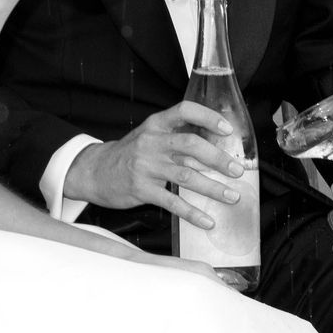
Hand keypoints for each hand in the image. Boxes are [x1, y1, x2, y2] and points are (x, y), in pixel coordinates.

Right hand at [67, 107, 245, 231]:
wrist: (95, 171)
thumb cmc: (130, 154)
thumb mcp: (150, 137)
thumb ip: (177, 138)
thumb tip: (215, 147)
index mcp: (156, 125)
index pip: (185, 111)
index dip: (208, 117)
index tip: (228, 129)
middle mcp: (152, 142)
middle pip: (191, 145)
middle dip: (218, 159)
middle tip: (237, 170)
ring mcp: (146, 166)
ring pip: (186, 175)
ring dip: (213, 188)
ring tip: (232, 196)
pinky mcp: (141, 189)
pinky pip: (172, 202)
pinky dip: (192, 213)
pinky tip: (207, 221)